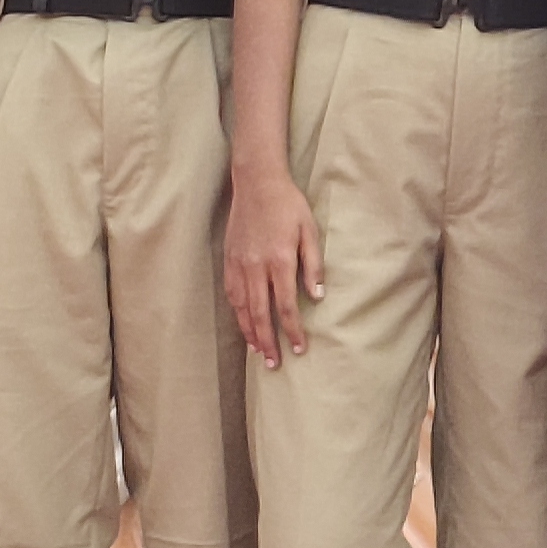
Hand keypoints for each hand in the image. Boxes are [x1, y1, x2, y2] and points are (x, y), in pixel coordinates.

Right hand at [223, 169, 324, 367]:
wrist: (257, 183)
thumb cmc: (289, 205)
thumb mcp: (310, 230)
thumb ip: (313, 264)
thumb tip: (317, 295)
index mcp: (280, 261)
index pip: (286, 306)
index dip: (292, 331)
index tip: (299, 348)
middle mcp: (256, 267)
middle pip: (261, 314)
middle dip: (268, 342)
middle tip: (274, 364)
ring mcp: (240, 264)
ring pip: (242, 308)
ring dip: (250, 333)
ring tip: (258, 353)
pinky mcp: (229, 260)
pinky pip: (232, 294)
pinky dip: (237, 314)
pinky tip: (243, 325)